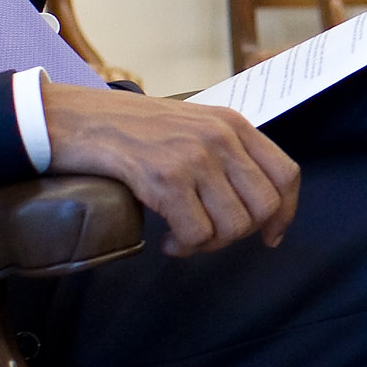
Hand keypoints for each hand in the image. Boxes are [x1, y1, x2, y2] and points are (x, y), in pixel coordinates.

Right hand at [42, 84, 300, 254]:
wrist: (80, 118)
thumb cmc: (133, 129)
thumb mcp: (193, 126)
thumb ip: (227, 154)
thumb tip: (258, 208)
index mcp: (233, 124)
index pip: (286, 174)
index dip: (285, 213)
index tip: (271, 236)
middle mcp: (221, 138)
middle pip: (264, 207)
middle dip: (240, 234)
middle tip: (209, 236)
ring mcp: (194, 157)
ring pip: (233, 226)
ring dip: (209, 244)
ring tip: (184, 238)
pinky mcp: (165, 179)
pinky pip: (197, 234)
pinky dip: (185, 247)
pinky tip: (168, 240)